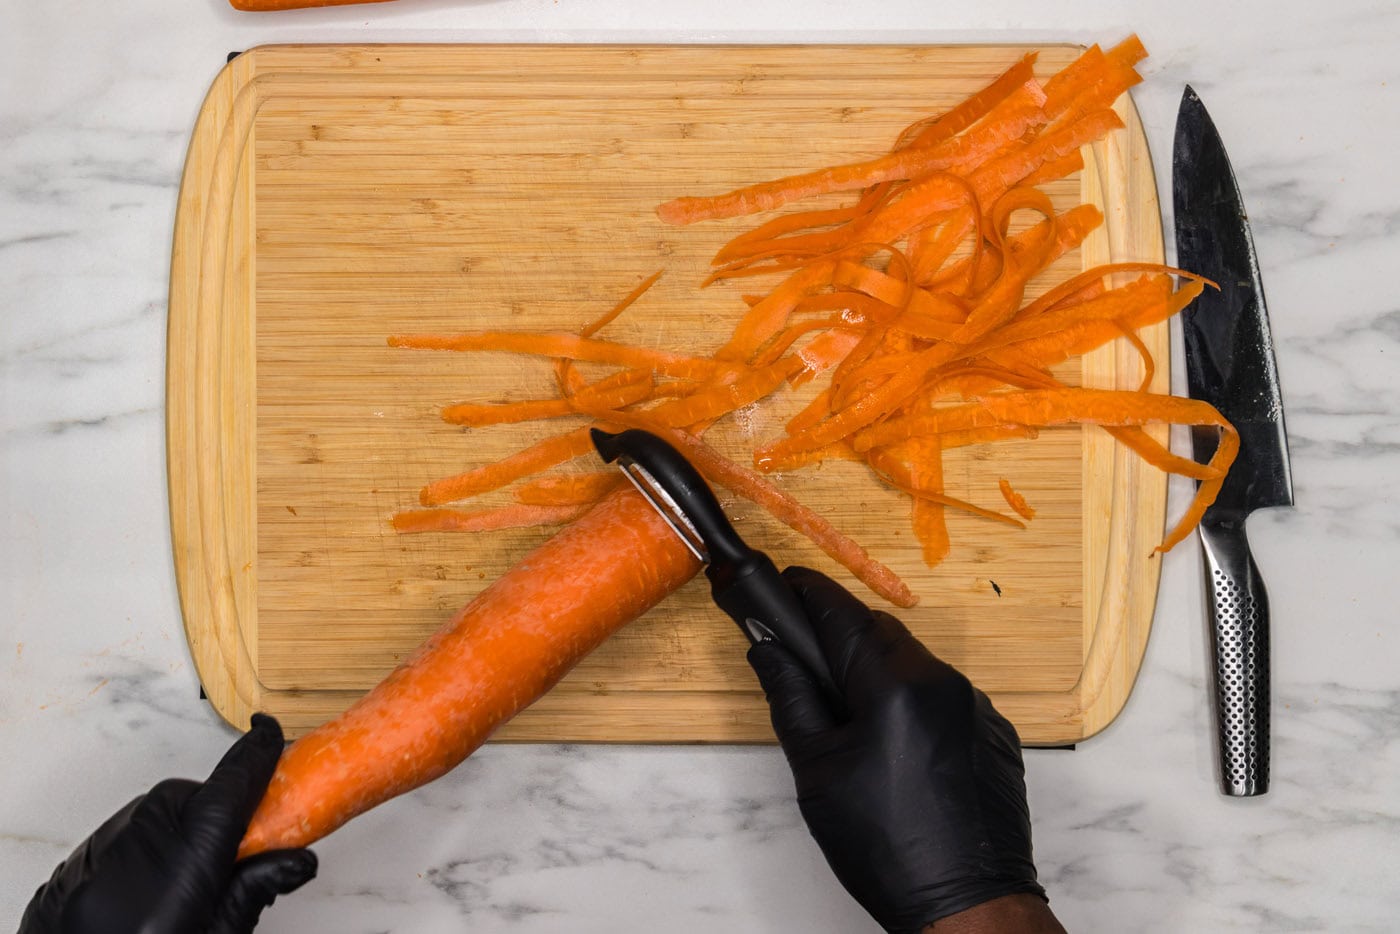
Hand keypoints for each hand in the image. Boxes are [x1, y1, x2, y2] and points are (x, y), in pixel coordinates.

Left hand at [20, 714, 316, 933]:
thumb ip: (251, 894)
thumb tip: (295, 860)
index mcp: (177, 875)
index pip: (226, 796)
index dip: (252, 760)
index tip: (268, 736)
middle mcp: (131, 856)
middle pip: (187, 798)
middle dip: (216, 810)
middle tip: (234, 848)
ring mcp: (94, 861)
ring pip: (151, 814)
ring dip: (179, 828)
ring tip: (188, 875)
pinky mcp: (70, 871)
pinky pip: (119, 837)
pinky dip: (143, 847)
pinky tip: (153, 882)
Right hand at [747, 567, 1048, 932]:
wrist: (965, 903)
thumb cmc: (885, 845)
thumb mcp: (817, 770)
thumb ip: (791, 697)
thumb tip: (768, 649)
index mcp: (893, 685)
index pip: (841, 612)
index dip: (805, 591)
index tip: (781, 580)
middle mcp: (943, 682)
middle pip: (881, 631)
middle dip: (840, 633)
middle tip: (804, 652)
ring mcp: (975, 704)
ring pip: (914, 662)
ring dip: (877, 670)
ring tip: (847, 712)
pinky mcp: (995, 730)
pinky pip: (944, 694)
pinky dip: (912, 700)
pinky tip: (893, 743)